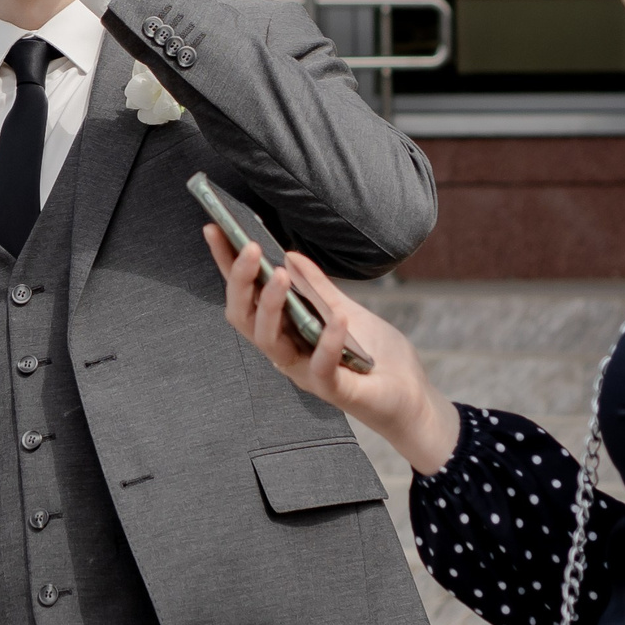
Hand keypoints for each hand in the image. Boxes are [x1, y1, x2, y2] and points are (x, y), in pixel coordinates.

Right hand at [202, 226, 459, 475]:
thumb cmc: (373, 354)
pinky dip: (327, 341)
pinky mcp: (334, 390)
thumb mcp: (343, 309)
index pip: (246, 297)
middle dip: (240, 282)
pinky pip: (321, 367)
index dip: (226, 266)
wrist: (411, 395)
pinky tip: (337, 318)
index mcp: (283, 331)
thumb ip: (316, 287)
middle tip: (249, 249)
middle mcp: (285, 352)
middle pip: (245, 319)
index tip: (213, 229)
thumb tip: (289, 253)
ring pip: (270, 342)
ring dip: (271, 306)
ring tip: (278, 274)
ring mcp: (306, 373)